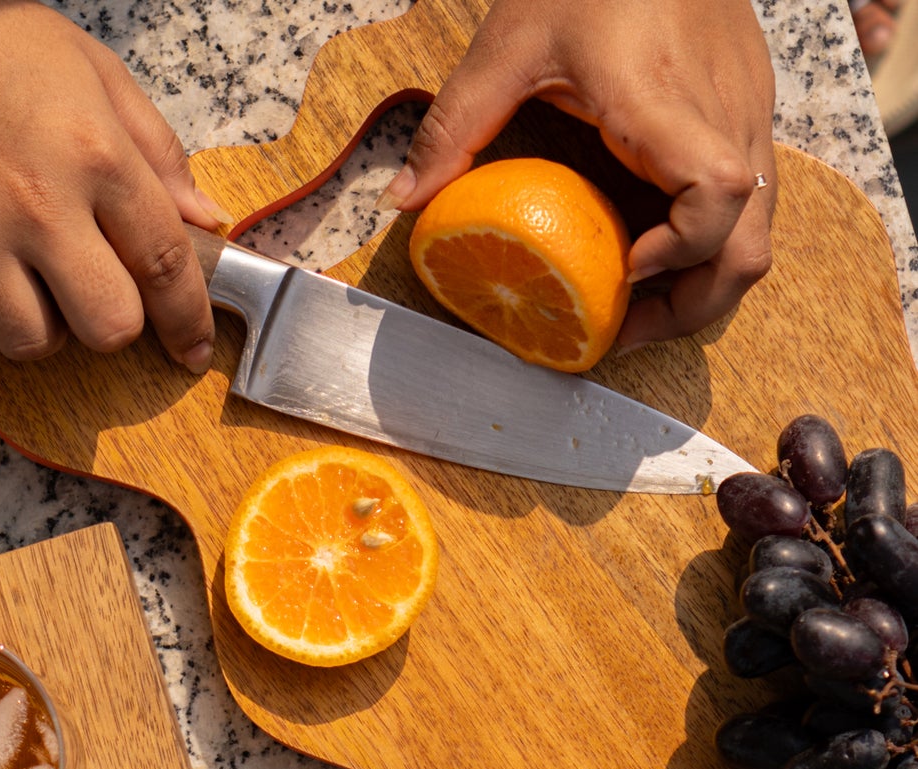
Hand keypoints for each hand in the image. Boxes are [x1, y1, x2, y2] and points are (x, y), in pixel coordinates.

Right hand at [0, 0, 225, 368]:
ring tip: (33, 283)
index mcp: (95, 152)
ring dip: (45, 328)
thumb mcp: (98, 76)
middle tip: (93, 291)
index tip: (191, 349)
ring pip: (31, 342)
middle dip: (111, 322)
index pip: (165, 264)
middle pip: (106, 326)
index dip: (187, 321)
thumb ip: (158, 154)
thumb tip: (203, 222)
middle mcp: (35, 201)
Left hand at [380, 0, 777, 351]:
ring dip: (701, 284)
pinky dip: (707, 245)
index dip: (678, 251)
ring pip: (759, 232)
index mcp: (668, 100)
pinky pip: (750, 204)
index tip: (622, 271)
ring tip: (635, 307)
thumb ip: (455, 124)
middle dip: (690, 306)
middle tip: (621, 332)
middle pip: (750, 246)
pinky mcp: (749, 113)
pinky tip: (651, 251)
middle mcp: (727, 114)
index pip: (717, 194)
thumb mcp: (511, 43)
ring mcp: (748, 115)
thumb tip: (402, 200)